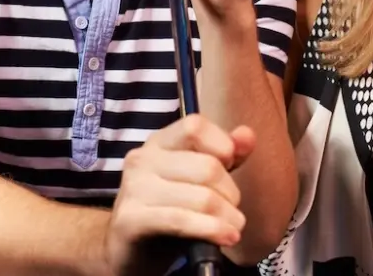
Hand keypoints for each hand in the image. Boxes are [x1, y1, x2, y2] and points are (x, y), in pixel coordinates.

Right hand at [104, 115, 254, 275]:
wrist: (125, 248)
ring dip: (227, 218)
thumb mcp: (195, 180)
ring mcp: (134, 188)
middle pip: (207, 166)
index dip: (221, 145)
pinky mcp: (131, 219)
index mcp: (158, 143)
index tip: (229, 168)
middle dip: (231, 193)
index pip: (195, 125)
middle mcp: (142, 158)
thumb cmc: (165, 210)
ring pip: (202, 197)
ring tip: (232, 228)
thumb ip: (222, 157)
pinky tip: (226, 237)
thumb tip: (247, 134)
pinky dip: (212, 230)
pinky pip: (182, 220)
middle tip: (232, 211)